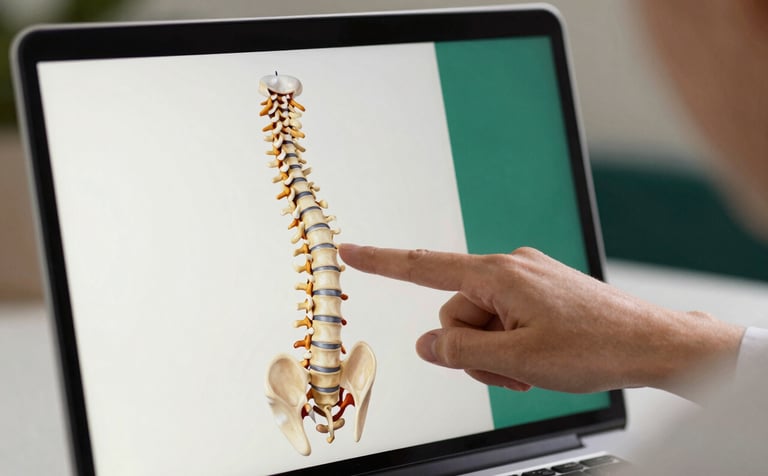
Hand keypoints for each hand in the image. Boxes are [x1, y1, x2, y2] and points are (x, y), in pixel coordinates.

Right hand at [338, 244, 744, 394]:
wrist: (650, 342)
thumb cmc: (594, 345)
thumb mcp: (516, 360)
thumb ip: (461, 351)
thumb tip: (427, 343)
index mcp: (497, 275)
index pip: (424, 267)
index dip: (381, 262)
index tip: (349, 251)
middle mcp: (509, 267)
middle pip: (456, 311)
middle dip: (472, 347)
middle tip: (510, 370)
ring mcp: (527, 278)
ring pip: (482, 320)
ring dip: (495, 351)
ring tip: (530, 368)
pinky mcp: (540, 290)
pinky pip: (506, 317)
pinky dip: (512, 343)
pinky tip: (539, 358)